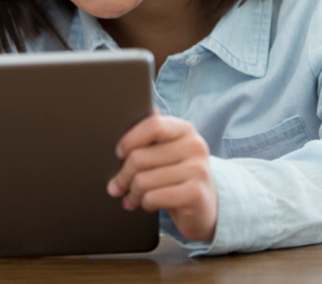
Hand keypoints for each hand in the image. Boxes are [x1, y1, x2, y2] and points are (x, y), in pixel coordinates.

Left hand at [106, 111, 217, 242]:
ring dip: (132, 193)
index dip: (130, 140)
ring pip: (143, 180)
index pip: (152, 125)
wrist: (205, 207)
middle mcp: (194, 146)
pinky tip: (147, 204)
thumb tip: (125, 113)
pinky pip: (154, 197)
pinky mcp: (196, 194)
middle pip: (140, 157)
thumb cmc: (177, 174)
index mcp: (185, 129)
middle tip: (116, 186)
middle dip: (123, 175)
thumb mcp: (167, 150)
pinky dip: (145, 203)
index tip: (119, 153)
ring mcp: (198, 170)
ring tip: (131, 198)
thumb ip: (152, 132)